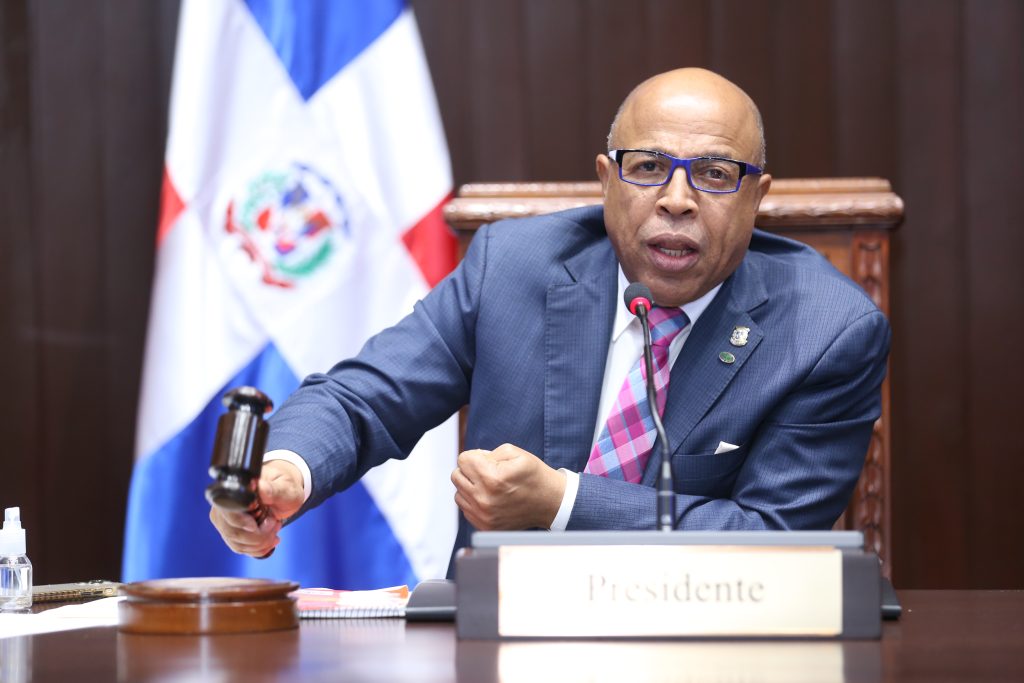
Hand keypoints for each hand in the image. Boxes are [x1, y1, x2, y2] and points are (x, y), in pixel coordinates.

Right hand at [208, 460, 304, 556]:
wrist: (286, 494)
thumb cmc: (285, 487)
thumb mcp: (285, 487)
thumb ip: (274, 489)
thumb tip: (261, 488)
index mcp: (235, 489)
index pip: (226, 511)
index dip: (241, 522)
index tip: (256, 527)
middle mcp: (224, 505)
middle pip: (232, 532)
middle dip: (258, 536)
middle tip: (274, 524)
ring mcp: (226, 520)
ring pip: (237, 543)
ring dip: (260, 543)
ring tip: (274, 529)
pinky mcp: (232, 532)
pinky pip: (240, 547)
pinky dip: (257, 548)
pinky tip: (269, 540)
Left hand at [451, 443, 565, 529]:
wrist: (550, 503)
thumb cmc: (534, 476)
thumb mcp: (515, 453)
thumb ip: (488, 452)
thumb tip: (471, 461)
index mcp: (492, 477)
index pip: (463, 459)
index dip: (476, 456)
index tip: (488, 461)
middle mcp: (484, 498)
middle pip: (456, 475)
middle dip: (470, 470)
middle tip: (487, 472)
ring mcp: (483, 515)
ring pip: (458, 493)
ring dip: (470, 487)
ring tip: (489, 486)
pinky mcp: (485, 526)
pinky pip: (465, 509)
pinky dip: (473, 501)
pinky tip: (489, 498)